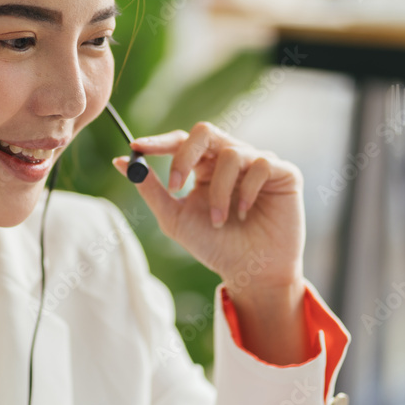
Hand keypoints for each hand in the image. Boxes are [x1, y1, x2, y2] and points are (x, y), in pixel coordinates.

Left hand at [111, 121, 304, 292]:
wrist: (252, 273)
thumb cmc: (215, 247)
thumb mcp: (175, 219)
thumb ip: (151, 189)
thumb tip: (120, 162)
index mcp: (205, 167)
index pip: (182, 141)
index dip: (159, 142)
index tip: (137, 148)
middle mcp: (231, 159)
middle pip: (206, 132)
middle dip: (185, 156)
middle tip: (175, 186)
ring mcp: (258, 163)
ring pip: (231, 153)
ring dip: (219, 191)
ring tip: (219, 220)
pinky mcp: (283, 172)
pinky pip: (260, 163)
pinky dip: (246, 191)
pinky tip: (244, 214)